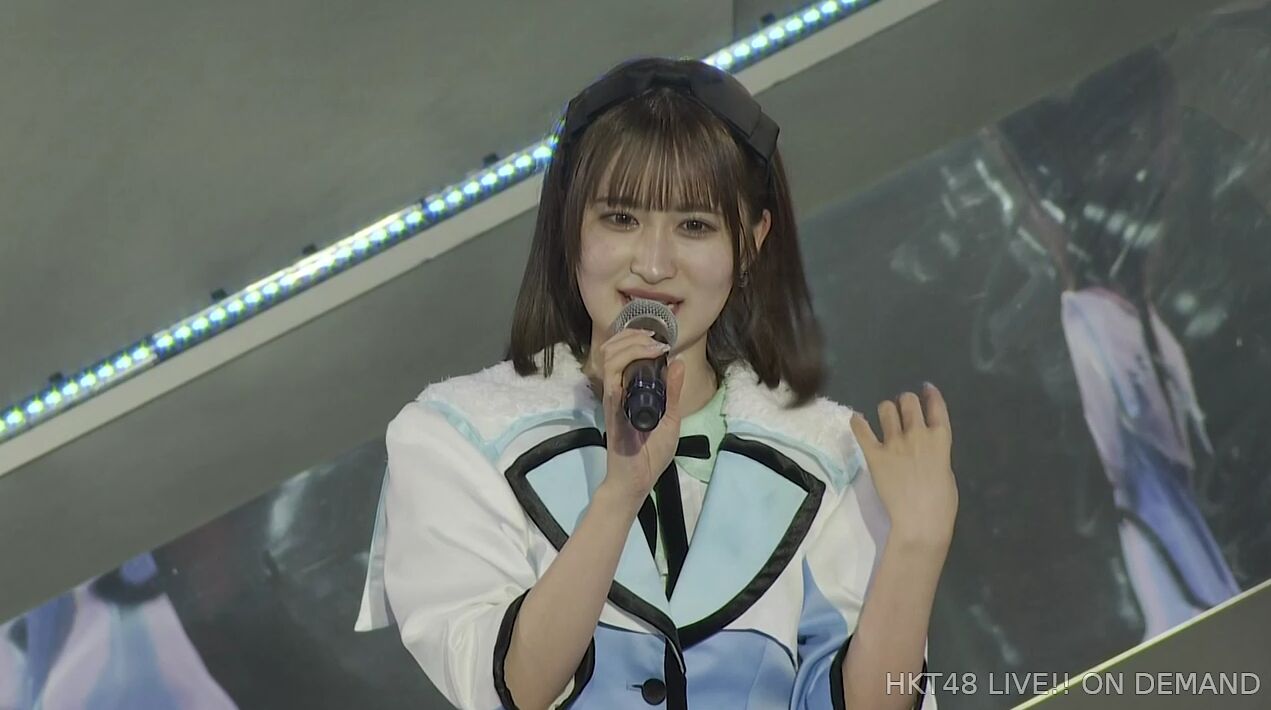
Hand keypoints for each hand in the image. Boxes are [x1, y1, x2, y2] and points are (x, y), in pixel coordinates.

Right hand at [590, 329, 686, 504]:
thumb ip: (673, 392)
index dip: (634, 338)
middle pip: (611, 350)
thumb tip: (677, 362)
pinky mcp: (613, 410)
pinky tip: (645, 362)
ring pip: (608, 359)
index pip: (620, 354)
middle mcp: (617, 391)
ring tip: (650, 345)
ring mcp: (613, 399)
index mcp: (629, 391)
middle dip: (631, 336)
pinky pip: (612, 382)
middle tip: (653, 336)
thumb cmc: (650, 454)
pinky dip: (626, 365)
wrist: (637, 481)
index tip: (656, 337)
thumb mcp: (671, 418)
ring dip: (630, 345)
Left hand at [850, 383, 957, 548]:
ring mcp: (894, 443)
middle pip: (909, 402)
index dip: (931, 395)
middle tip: (902, 408)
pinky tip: (857, 419)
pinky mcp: (874, 455)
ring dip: (886, 410)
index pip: (937, 407)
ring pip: (886, 409)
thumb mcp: (946, 471)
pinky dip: (858, 422)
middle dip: (905, 402)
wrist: (921, 520)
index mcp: (940, 439)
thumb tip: (926, 449)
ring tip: (884, 415)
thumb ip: (936, 454)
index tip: (926, 388)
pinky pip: (862, 431)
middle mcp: (917, 434)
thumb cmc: (941, 503)